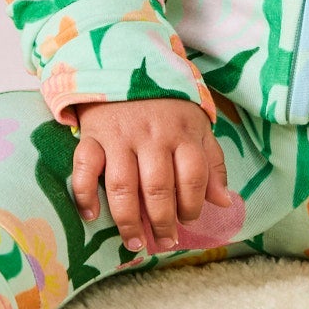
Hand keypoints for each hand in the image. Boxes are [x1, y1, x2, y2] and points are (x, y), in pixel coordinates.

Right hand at [71, 98, 231, 253]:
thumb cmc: (167, 107)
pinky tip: (91, 216)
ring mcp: (119, 136)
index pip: (192, 176)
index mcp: (182, 132)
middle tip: (163, 243)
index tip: (188, 221)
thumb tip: (224, 203)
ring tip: (135, 243)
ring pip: (122, 185)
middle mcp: (152, 135)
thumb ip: (212, 164)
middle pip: (158, 187)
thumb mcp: (197, 127)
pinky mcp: (92, 136)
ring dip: (128, 220)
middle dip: (162, 222)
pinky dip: (85, 194)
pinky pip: (84, 168)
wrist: (126, 66)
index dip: (193, 205)